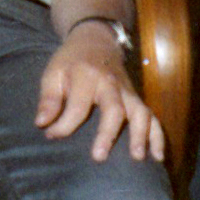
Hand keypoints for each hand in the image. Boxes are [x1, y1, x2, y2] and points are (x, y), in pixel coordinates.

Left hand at [35, 24, 162, 162]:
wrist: (97, 40)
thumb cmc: (71, 61)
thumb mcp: (53, 72)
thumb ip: (48, 98)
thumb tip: (41, 123)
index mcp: (87, 77)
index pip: (77, 106)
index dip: (63, 125)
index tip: (51, 136)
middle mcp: (111, 84)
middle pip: (114, 109)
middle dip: (107, 134)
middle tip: (99, 157)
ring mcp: (128, 92)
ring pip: (139, 112)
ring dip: (141, 135)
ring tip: (138, 159)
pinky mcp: (137, 99)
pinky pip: (152, 116)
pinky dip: (157, 136)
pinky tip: (157, 156)